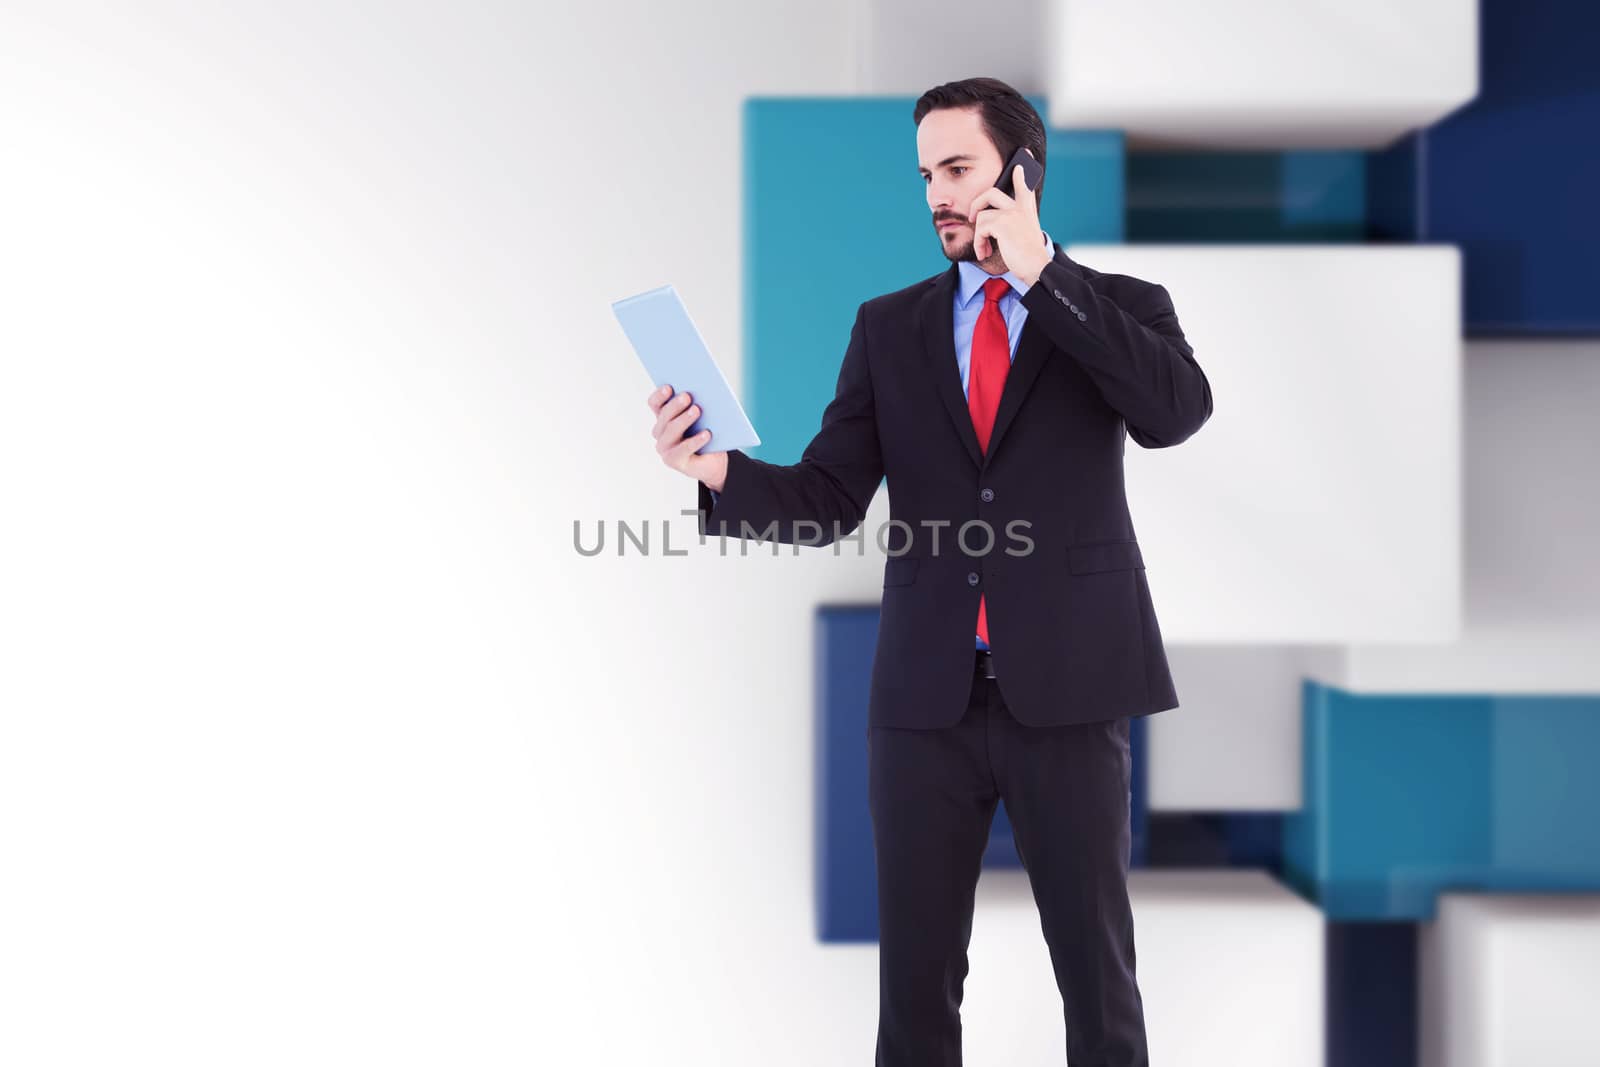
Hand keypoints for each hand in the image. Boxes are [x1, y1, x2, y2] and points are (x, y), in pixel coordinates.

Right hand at [649, 384, 728, 491]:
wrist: (713, 461)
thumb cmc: (705, 434)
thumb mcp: (701, 418)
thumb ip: (695, 405)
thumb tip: (702, 391)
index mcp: (663, 417)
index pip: (655, 403)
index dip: (660, 395)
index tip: (669, 387)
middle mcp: (660, 432)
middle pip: (664, 416)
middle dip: (675, 405)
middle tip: (687, 396)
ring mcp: (665, 448)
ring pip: (671, 431)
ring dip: (684, 419)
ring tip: (697, 410)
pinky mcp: (674, 461)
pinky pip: (684, 449)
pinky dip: (696, 440)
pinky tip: (707, 434)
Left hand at [967, 161, 1051, 284]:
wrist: (1036, 267)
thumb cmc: (1028, 255)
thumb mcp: (1024, 233)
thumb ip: (1013, 222)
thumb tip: (988, 219)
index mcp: (1027, 209)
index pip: (1024, 186)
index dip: (1020, 174)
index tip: (1021, 162)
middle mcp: (1020, 207)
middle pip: (991, 192)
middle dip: (976, 203)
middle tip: (972, 217)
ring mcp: (1011, 213)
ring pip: (981, 217)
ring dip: (978, 237)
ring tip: (984, 249)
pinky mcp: (1002, 223)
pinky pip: (980, 229)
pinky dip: (979, 243)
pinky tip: (984, 253)